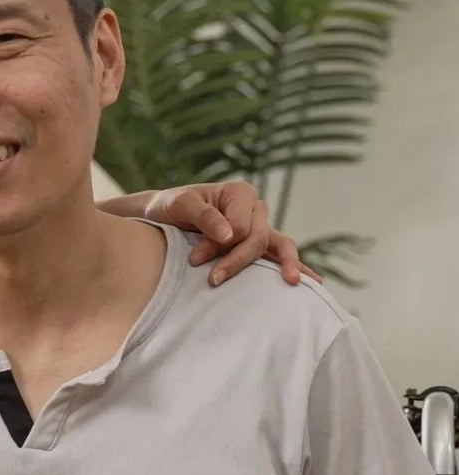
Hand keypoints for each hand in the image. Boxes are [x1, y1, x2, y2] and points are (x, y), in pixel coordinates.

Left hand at [144, 181, 318, 286]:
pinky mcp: (257, 245)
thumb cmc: (171, 207)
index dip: (220, 245)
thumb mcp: (180, 205)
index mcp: (239, 193)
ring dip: (284, 264)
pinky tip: (312, 282)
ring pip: (279, 245)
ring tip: (293, 282)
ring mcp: (260, 227)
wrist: (162, 216)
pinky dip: (295, 266)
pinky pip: (279, 254)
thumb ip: (203, 215)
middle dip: (236, 260)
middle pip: (258, 239)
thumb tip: (230, 235)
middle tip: (212, 280)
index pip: (242, 226)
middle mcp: (255, 208)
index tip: (195, 259)